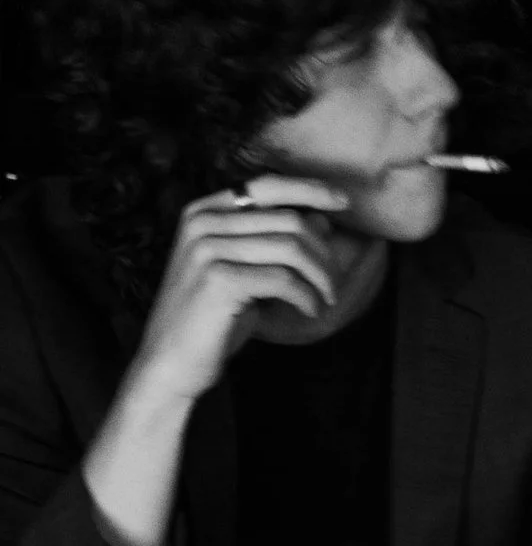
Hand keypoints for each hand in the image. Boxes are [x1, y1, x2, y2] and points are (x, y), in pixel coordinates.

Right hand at [131, 178, 353, 405]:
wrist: (172, 361)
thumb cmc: (214, 316)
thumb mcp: (247, 270)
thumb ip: (276, 241)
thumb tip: (323, 220)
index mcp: (204, 211)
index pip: (267, 184)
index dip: (311, 189)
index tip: (344, 202)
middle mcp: (202, 222)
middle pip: (289, 220)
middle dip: (323, 253)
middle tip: (333, 282)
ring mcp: (207, 248)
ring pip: (291, 248)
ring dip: (321, 276)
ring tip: (326, 298)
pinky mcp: (218, 279)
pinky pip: (284, 279)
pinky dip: (307, 296)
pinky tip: (310, 311)